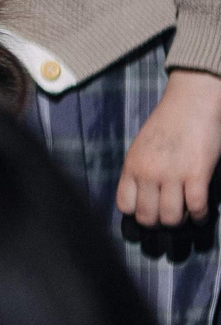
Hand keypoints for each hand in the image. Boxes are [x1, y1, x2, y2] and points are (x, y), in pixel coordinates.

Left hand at [118, 70, 220, 227]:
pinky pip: (196, 206)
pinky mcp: (197, 174)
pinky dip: (199, 216)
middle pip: (147, 216)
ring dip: (178, 221)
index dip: (136, 213)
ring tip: (184, 216)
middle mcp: (148, 174)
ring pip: (171, 217)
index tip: (147, 211)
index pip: (125, 205)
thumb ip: (139, 169)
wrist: (192, 101)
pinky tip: (200, 215)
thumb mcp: (141, 146)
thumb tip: (143, 194)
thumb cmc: (167, 122)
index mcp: (132, 166)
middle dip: (157, 223)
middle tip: (167, 218)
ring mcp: (172, 175)